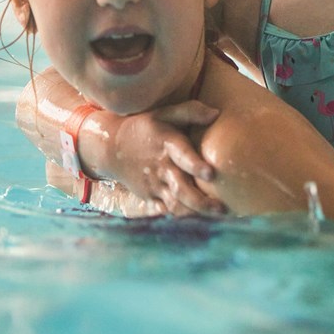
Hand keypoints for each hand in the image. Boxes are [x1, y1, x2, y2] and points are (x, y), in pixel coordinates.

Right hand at [112, 101, 226, 216]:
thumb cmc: (145, 128)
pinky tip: (199, 222)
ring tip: (217, 216)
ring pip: (175, 204)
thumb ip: (190, 111)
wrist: (112, 147)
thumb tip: (217, 113)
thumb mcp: (164, 114)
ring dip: (195, 212)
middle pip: (181, 189)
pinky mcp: (150, 197)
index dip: (195, 165)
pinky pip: (166, 210)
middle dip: (201, 201)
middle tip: (221, 208)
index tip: (210, 174)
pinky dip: (181, 217)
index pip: (182, 156)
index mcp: (167, 145)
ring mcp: (155, 185)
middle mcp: (162, 168)